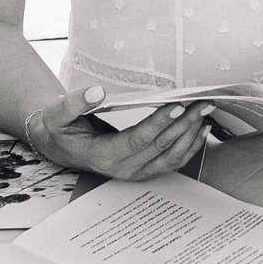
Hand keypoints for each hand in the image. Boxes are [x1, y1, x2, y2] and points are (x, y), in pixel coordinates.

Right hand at [20, 84, 212, 180]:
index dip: (159, 124)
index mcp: (103, 155)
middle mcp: (123, 168)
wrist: (59, 147)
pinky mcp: (143, 169)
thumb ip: (74, 103)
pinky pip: (172, 162)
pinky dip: (190, 147)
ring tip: (205, 113)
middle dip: (184, 124)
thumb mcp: (57, 115)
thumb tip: (97, 91)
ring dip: (191, 135)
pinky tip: (201, 129)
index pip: (138, 140)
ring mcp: (135, 172)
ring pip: (171, 158)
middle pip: (160, 147)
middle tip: (202, 103)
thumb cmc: (59, 129)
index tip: (177, 106)